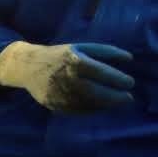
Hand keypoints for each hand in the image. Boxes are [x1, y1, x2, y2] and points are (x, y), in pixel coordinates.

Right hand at [0, 41, 135, 113]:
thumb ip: (105, 51)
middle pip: (96, 92)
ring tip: (116, 102)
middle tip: (128, 98)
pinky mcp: (53, 104)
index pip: (102, 73)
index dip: (119, 80)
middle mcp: (66, 78)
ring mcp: (58, 93)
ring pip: (87, 104)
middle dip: (115, 97)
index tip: (130, 83)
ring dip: (105, 105)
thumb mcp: (81, 47)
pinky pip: (76, 110)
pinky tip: (100, 106)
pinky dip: (92, 110)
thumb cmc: (59, 55)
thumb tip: (129, 58)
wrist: (27, 67)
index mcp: (74, 61)